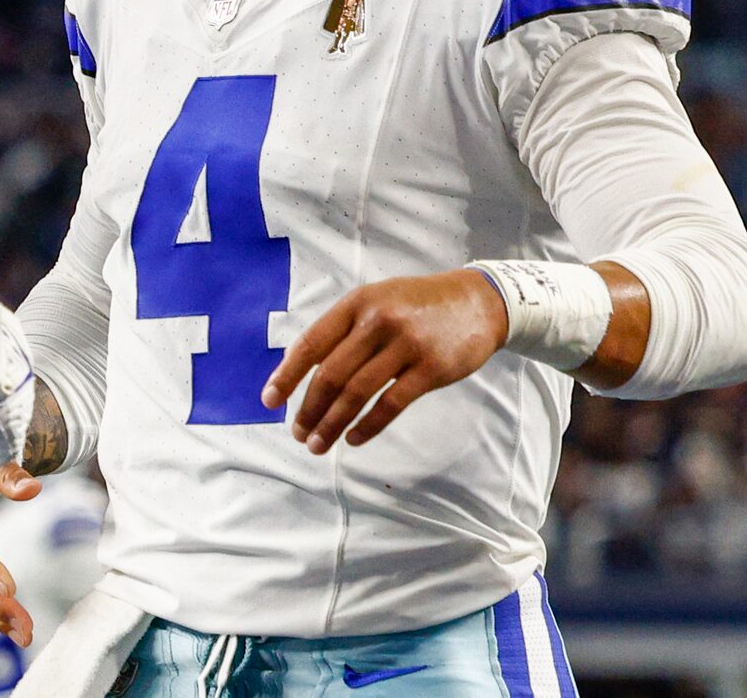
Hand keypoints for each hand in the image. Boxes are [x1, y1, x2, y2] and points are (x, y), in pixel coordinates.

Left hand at [261, 268, 510, 451]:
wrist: (477, 302)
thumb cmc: (417, 305)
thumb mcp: (377, 301)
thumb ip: (344, 330)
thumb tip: (302, 370)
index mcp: (357, 303)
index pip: (311, 343)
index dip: (287, 375)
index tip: (269, 401)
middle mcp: (377, 321)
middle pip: (331, 374)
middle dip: (309, 409)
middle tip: (298, 434)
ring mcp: (405, 344)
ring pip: (356, 393)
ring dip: (332, 424)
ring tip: (318, 444)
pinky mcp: (430, 368)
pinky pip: (391, 404)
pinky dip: (368, 426)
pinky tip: (353, 439)